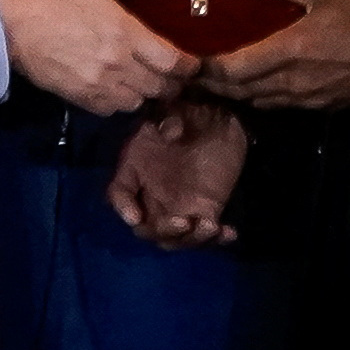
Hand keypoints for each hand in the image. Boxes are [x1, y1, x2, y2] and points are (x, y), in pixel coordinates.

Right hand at [0, 0, 194, 114]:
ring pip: (139, 101)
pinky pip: (113, 111)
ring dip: (147, 93)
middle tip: (171, 72)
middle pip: (161, 87)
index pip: (172, 61)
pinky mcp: (80, 98)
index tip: (191, 62)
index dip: (188, 65)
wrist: (9, 27)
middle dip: (172, 82)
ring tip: (145, 80)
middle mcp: (118, 64)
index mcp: (125, 32)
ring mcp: (99, 85)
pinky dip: (122, 103)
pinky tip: (119, 88)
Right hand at [108, 99, 248, 249]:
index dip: (123, 207)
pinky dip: (216, 239)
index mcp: (137, 169)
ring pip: (175, 238)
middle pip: (147, 227)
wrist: (223, 119)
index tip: (135, 216)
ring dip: (190, 239)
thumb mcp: (177, 110)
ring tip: (210, 226)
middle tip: (183, 221)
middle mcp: (152, 194)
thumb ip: (170, 120)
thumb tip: (171, 132)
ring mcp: (178, 207)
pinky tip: (229, 232)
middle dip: (162, 231)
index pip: (120, 193)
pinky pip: (204, 235)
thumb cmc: (193, 114)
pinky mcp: (205, 212)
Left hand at [196, 0, 349, 110]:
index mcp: (285, 52)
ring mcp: (305, 99)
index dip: (203, 68)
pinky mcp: (321, 106)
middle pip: (238, 92)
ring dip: (237, 92)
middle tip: (195, 69)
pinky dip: (262, 96)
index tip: (186, 58)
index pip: (230, 69)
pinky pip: (280, 105)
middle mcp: (288, 83)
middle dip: (213, 83)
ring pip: (258, 101)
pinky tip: (262, 81)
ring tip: (222, 76)